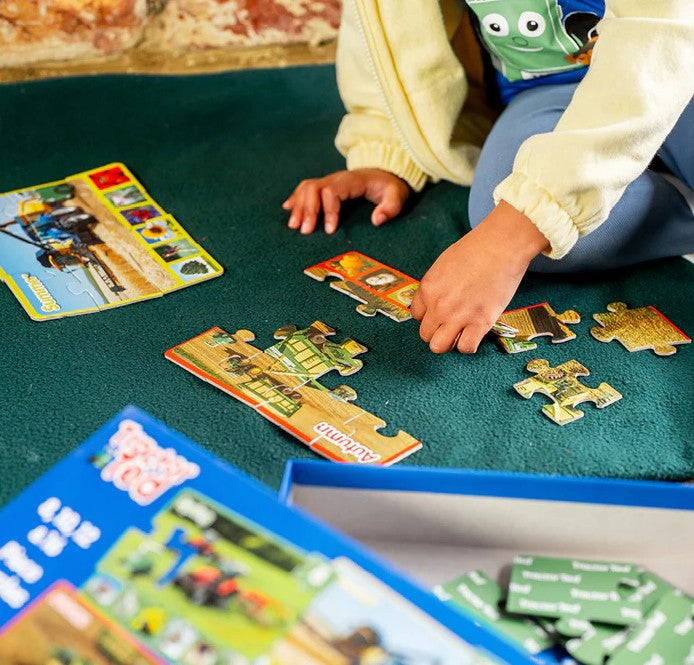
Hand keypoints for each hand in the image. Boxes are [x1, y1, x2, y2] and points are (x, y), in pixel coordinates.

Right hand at [283, 168, 409, 233]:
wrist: (387, 173)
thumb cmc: (391, 187)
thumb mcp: (397, 196)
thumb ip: (390, 208)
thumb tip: (376, 220)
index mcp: (352, 181)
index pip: (331, 191)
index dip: (328, 210)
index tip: (329, 230)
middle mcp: (337, 178)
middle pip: (314, 188)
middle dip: (307, 210)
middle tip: (305, 231)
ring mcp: (330, 180)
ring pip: (307, 188)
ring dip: (298, 206)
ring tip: (294, 226)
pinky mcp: (326, 185)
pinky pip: (306, 188)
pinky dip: (296, 198)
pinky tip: (287, 208)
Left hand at [410, 201, 549, 353]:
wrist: (500, 246)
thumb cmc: (476, 250)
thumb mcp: (443, 265)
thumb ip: (436, 286)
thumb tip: (435, 301)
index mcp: (428, 288)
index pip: (417, 316)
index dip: (429, 316)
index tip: (441, 312)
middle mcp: (438, 305)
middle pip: (426, 334)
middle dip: (438, 331)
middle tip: (453, 323)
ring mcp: (458, 316)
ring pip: (439, 346)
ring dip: (449, 342)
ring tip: (462, 331)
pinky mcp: (480, 322)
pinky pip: (465, 347)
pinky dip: (469, 345)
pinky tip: (475, 333)